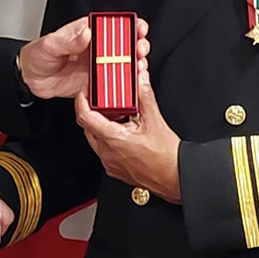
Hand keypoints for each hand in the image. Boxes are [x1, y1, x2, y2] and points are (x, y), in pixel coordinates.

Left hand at [19, 16, 149, 98]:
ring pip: (121, 63)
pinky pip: (111, 82)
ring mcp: (96, 65)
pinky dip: (122, 82)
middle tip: (141, 48)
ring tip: (139, 64)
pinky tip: (130, 82)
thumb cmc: (38, 55)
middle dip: (136, 44)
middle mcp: (94, 47)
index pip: (111, 25)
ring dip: (133, 63)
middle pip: (122, 44)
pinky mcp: (94, 82)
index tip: (138, 26)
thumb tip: (86, 34)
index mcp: (86, 32)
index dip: (127, 25)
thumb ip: (68, 40)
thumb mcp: (50, 44)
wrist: (30, 79)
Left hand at [75, 60, 181, 202]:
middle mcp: (107, 153)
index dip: (82, 100)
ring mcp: (110, 163)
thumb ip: (145, 95)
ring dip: (102, 123)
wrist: (176, 178)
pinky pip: (104, 149)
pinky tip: (124, 130)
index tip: (86, 90)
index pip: (85, 116)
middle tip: (102, 97)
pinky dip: (109, 136)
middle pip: (88, 126)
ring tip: (117, 112)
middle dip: (93, 109)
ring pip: (96, 137)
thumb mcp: (155, 120)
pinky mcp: (115, 169)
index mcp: (113, 140)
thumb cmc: (167, 158)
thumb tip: (140, 79)